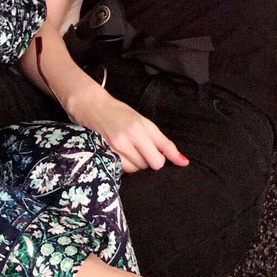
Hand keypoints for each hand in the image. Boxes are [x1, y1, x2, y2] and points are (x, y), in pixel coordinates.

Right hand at [68, 82, 188, 172]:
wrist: (92, 107)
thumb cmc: (120, 113)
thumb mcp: (143, 122)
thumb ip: (163, 142)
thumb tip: (184, 161)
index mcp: (140, 128)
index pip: (161, 155)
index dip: (166, 158)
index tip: (173, 159)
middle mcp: (128, 139)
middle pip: (150, 164)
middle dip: (150, 159)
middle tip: (142, 148)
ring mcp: (115, 148)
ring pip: (137, 169)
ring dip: (137, 163)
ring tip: (130, 150)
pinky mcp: (104, 154)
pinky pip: (123, 169)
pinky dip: (125, 165)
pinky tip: (121, 154)